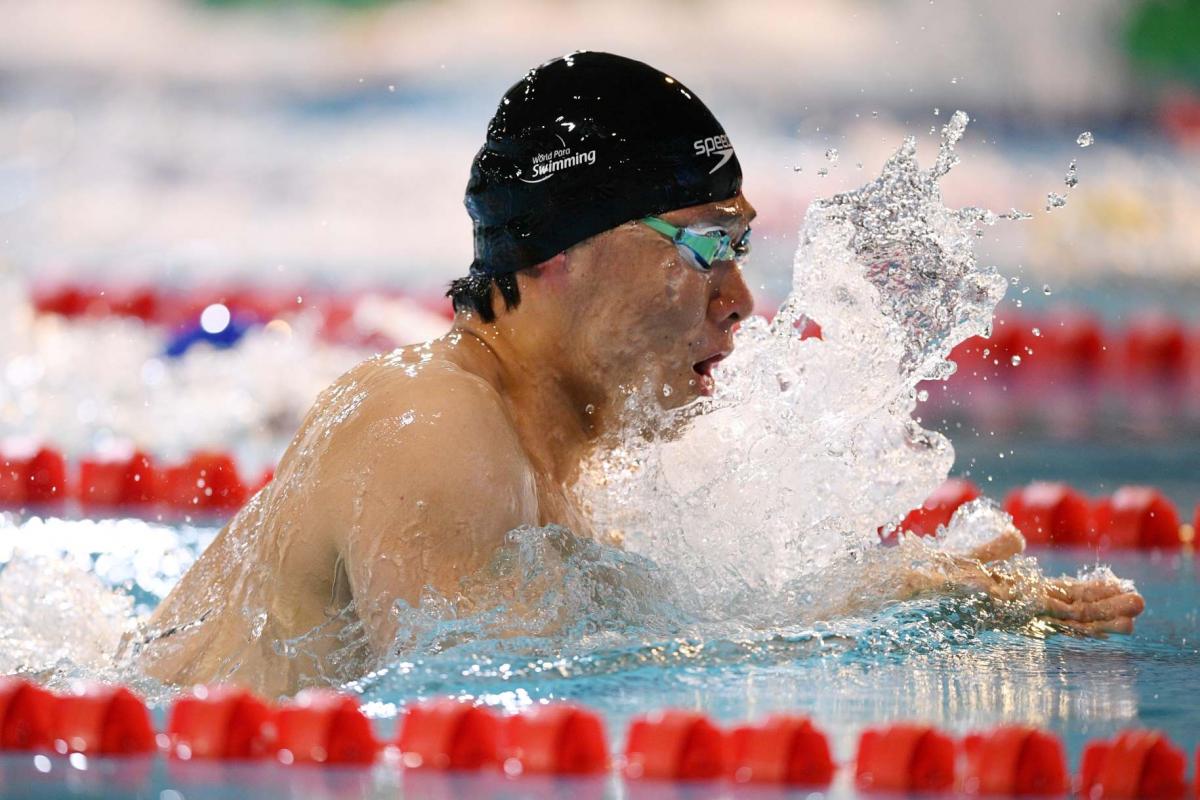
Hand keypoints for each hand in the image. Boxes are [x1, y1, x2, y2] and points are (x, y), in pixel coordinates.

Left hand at [908, 526, 1145, 636]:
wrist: (900, 583)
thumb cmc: (928, 573)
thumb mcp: (967, 557)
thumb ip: (994, 550)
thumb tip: (1020, 541)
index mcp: (1012, 592)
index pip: (1061, 594)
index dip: (1092, 594)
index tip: (1120, 589)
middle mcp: (1016, 605)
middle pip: (1071, 607)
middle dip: (1106, 606)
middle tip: (1141, 603)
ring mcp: (1010, 609)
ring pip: (1067, 614)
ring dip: (1102, 613)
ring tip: (1134, 611)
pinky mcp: (1001, 609)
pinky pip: (1044, 615)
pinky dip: (1073, 617)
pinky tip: (1092, 616)